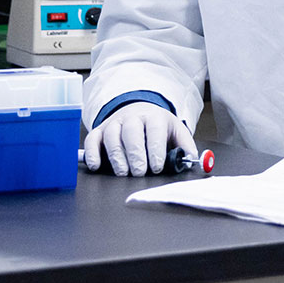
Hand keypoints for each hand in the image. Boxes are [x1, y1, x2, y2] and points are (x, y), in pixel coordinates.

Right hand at [81, 101, 196, 175]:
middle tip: (139, 172)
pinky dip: (92, 152)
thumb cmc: (157, 126)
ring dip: (116, 156)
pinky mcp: (100, 130)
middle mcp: (132, 117)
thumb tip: (191, 160)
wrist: (138, 110)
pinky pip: (92, 140)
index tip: (157, 166)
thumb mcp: (175, 131)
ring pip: (112, 136)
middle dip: (135, 154)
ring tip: (123, 172)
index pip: (154, 130)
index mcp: (154, 116)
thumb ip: (185, 145)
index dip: (155, 149)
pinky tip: (97, 166)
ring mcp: (114, 123)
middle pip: (131, 132)